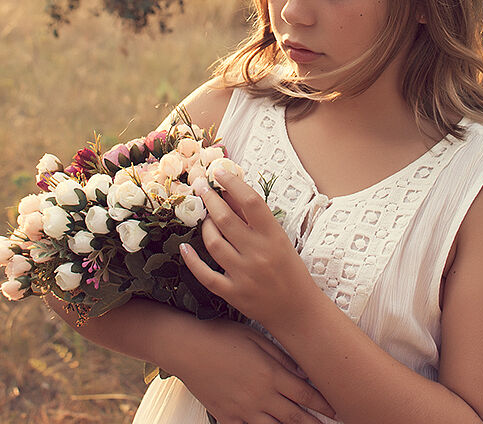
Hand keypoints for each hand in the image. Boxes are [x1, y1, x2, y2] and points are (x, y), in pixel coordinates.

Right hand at [173, 317, 334, 423]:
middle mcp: (260, 395)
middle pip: (295, 416)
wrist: (186, 346)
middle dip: (315, 423)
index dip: (324, 403)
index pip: (306, 394)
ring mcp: (243, 409)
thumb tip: (302, 372)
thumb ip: (281, 356)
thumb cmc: (220, 335)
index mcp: (270, 373)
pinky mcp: (226, 416)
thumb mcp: (255, 337)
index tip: (336, 409)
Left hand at [181, 170, 319, 328]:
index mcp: (274, 236)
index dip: (232, 183)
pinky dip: (192, 260)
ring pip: (213, 243)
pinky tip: (184, 247)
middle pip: (226, 219)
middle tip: (200, 186)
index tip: (219, 172)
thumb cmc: (289, 270)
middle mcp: (258, 254)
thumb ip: (255, 220)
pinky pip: (205, 274)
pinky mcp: (233, 294)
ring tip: (205, 218)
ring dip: (204, 226)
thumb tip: (230, 194)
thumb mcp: (279, 240)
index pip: (250, 202)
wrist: (298, 310)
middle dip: (210, 199)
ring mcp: (244, 275)